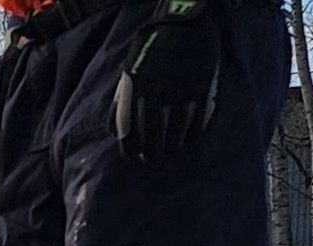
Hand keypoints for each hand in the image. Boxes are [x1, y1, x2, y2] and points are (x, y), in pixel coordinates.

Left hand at [114, 0, 221, 161]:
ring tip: (170, 150)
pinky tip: (189, 140)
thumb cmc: (151, 47)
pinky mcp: (200, 87)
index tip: (133, 156)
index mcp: (134, 90)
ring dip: (172, 145)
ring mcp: (179, 91)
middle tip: (151, 157)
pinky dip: (192, 134)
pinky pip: (196, 119)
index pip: (129, 131)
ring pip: (175, 131)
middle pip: (152, 135)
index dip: (130, 148)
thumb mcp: (128, 71)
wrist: (182, 22)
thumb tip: (111, 130)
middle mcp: (155, 93)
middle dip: (151, 151)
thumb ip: (119, 100)